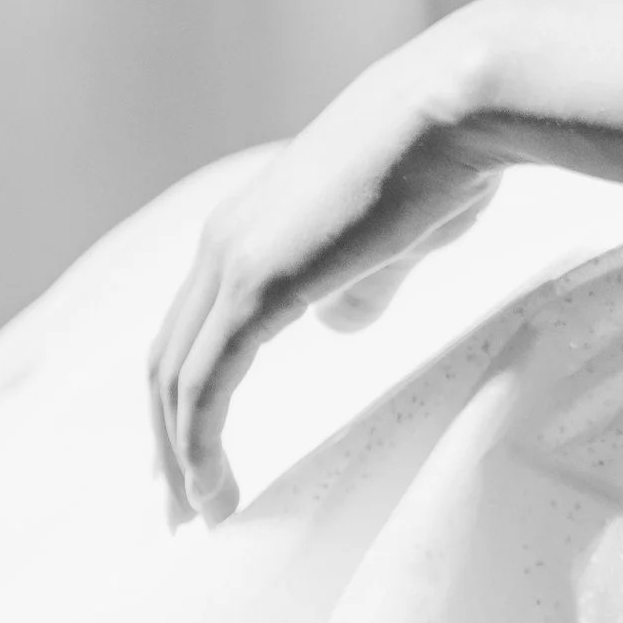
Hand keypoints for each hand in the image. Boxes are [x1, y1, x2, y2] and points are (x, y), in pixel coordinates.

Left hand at [147, 40, 502, 526]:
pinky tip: (214, 484)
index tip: (201, 462)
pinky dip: (199, 439)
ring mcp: (232, 259)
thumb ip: (360, 284)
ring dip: (180, 453)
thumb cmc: (441, 162)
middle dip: (169, 440)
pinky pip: (207, 381)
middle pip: (168, 360)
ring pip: (177, 378)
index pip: (194, 331)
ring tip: (202, 512)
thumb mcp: (395, 240)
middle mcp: (222, 242)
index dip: (189, 401)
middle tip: (187, 506)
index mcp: (250, 229)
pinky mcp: (255, 282)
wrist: (453, 110)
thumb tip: (339, 324)